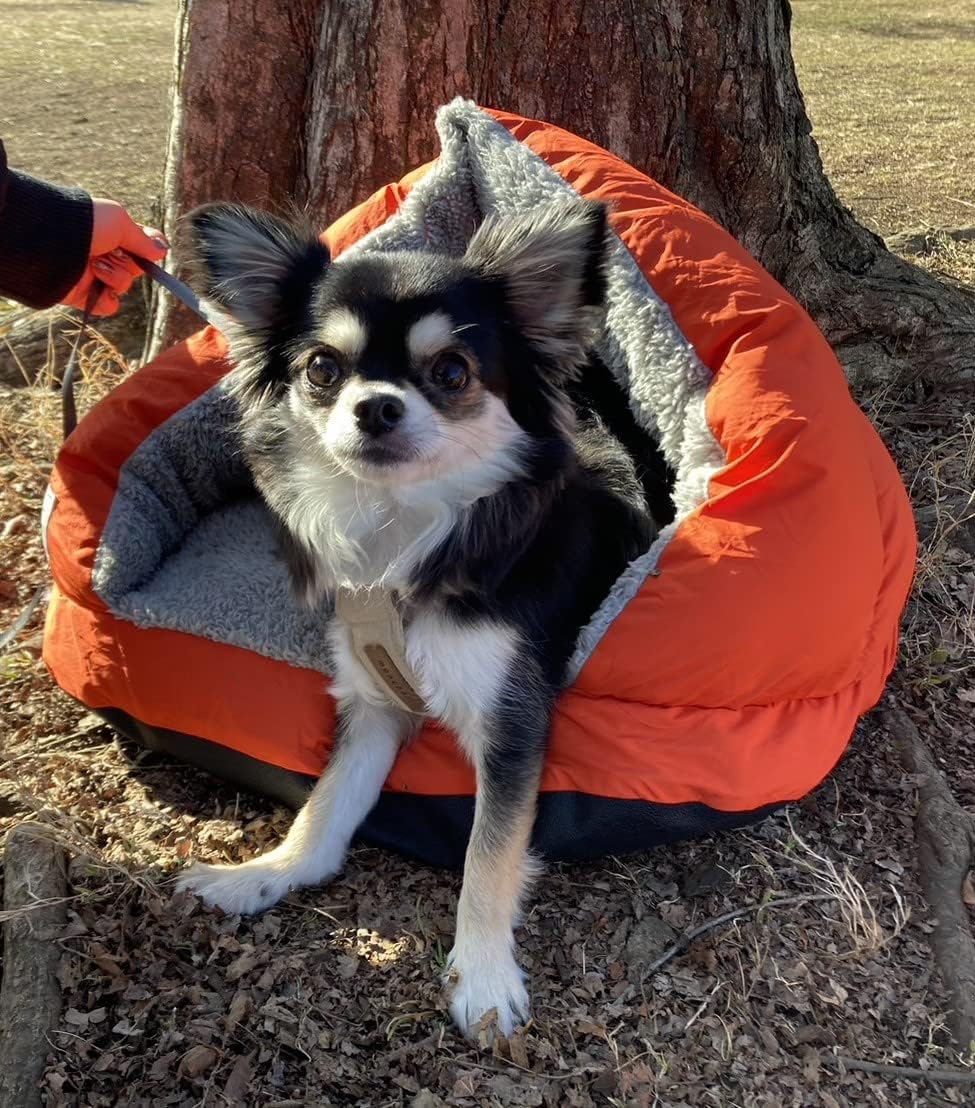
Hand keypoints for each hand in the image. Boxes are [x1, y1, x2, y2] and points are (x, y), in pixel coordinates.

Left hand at [62, 199, 168, 315]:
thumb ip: (142, 238)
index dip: (149, 247)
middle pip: (136, 267)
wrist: (50, 242)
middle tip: (110, 251)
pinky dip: (107, 297)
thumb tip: (163, 250)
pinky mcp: (85, 296)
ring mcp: (94, 276)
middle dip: (128, 260)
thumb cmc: (83, 224)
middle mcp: (103, 254)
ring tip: (94, 264)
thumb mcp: (118, 221)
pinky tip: (96, 283)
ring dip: (115, 275)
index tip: (152, 247)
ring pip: (124, 285)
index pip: (140, 245)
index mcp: (110, 234)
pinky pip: (110, 305)